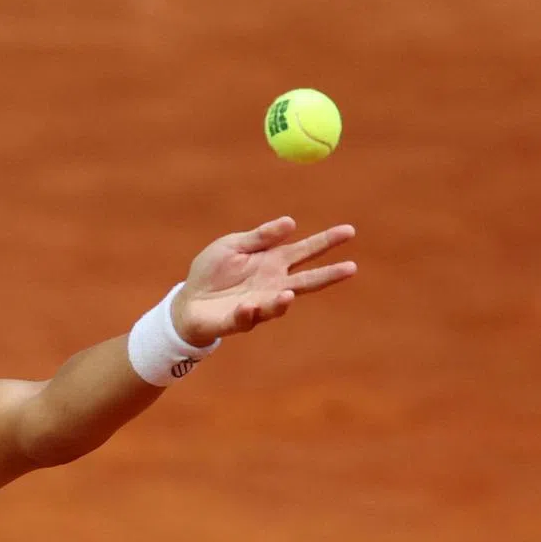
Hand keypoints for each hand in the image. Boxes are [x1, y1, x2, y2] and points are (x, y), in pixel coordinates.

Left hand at [171, 216, 356, 346]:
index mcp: (273, 262)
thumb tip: (290, 222)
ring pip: (278, 304)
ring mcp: (258, 304)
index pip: (305, 250)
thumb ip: (260, 237)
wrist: (189, 301)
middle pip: (306, 280)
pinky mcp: (238, 319)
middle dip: (328, 274)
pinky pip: (247, 317)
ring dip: (284, 301)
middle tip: (351, 267)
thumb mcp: (233, 245)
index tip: (349, 231)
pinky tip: (249, 305)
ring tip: (289, 294)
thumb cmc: (213, 271)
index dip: (326, 241)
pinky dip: (249, 312)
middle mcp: (272, 285)